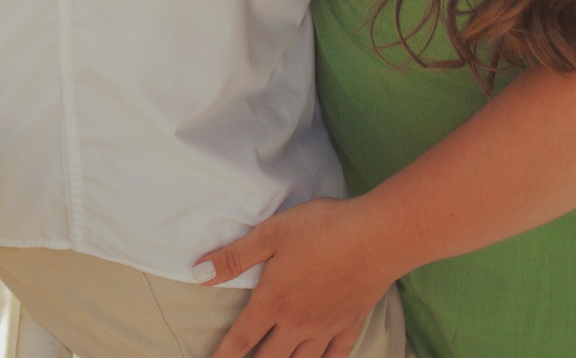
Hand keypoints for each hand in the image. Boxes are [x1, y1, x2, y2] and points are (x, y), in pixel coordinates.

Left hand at [195, 197, 396, 357]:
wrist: (377, 237)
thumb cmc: (321, 229)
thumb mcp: (269, 234)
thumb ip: (234, 257)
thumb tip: (198, 274)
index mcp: (273, 301)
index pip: (242, 338)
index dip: (224, 356)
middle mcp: (298, 323)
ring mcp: (326, 327)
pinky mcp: (351, 323)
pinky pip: (336, 355)